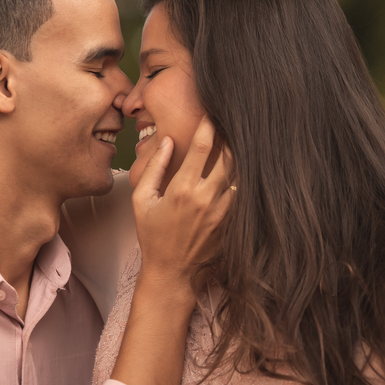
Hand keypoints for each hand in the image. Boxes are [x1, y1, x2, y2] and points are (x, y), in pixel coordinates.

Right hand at [132, 117, 233, 284]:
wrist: (171, 272)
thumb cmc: (152, 235)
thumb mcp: (142, 200)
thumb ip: (155, 167)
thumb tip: (169, 141)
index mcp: (182, 188)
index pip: (203, 147)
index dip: (210, 125)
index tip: (213, 113)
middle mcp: (206, 197)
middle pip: (228, 156)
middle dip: (230, 137)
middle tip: (232, 122)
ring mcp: (222, 211)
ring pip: (238, 175)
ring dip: (238, 158)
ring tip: (240, 142)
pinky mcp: (231, 222)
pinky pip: (241, 194)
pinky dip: (241, 181)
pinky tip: (242, 171)